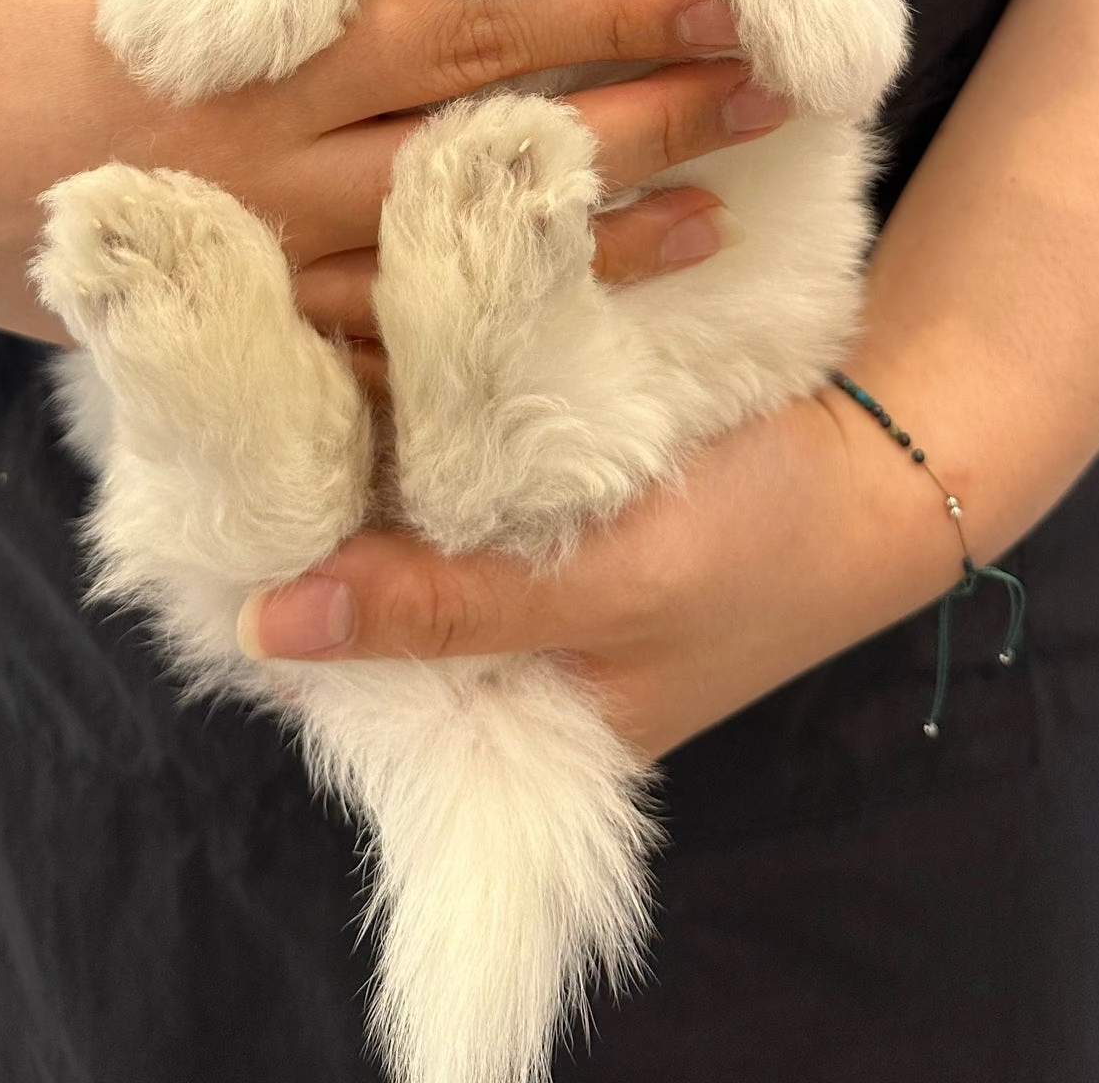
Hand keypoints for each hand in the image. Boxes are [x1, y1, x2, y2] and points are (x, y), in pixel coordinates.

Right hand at [0, 0, 785, 356]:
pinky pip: (364, 346)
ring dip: (593, 238)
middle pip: (497, 140)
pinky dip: (466, 339)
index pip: (471, 29)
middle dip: (645, 112)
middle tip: (770, 90)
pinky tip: (549, 330)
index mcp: (257, 52)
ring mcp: (257, 260)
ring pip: (456, 256)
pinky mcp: (221, 319)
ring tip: (719, 218)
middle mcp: (278, 168)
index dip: (600, 11)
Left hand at [236, 388, 961, 757]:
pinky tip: (369, 365)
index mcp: (520, 731)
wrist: (884, 463)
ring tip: (281, 380)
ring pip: (408, 532)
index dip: (287, 607)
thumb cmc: (762, 548)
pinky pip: (456, 480)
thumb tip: (266, 627)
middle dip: (315, 528)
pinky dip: (420, 429)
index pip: (361, 692)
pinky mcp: (552, 505)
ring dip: (362, 465)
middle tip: (235, 423)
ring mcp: (530, 579)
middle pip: (374, 605)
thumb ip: (449, 611)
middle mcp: (510, 661)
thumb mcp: (608, 588)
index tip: (214, 512)